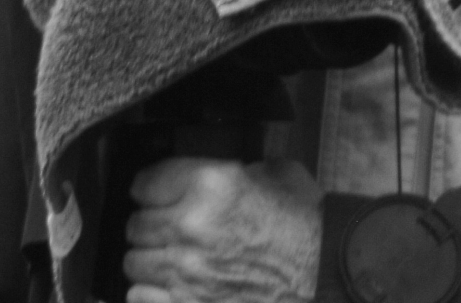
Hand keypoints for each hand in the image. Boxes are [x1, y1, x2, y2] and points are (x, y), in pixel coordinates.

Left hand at [122, 156, 323, 302]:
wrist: (325, 272)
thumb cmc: (305, 225)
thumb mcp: (274, 173)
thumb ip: (232, 170)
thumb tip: (210, 173)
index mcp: (210, 185)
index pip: (146, 182)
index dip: (151, 186)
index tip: (154, 191)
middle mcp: (191, 226)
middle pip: (137, 223)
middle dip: (151, 222)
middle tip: (167, 224)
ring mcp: (187, 272)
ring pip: (134, 261)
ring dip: (150, 257)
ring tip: (169, 255)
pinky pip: (140, 296)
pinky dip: (149, 290)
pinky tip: (168, 283)